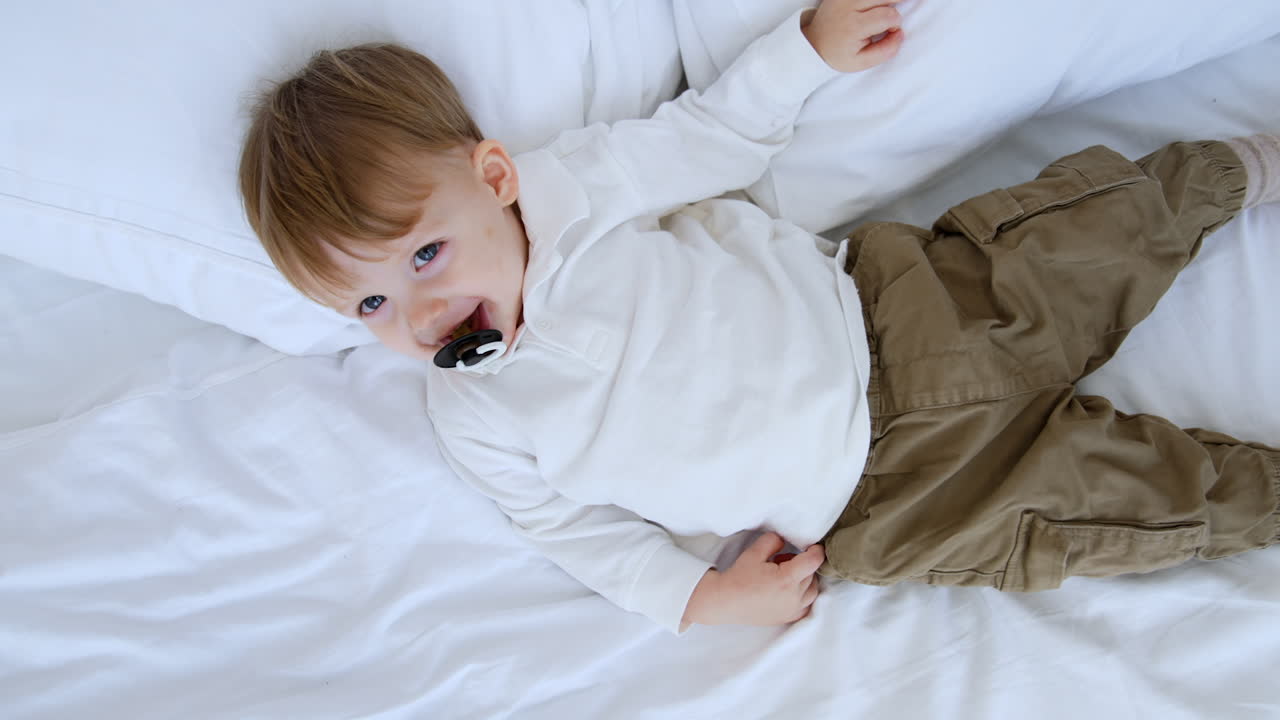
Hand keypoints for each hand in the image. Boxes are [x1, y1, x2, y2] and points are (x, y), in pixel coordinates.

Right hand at [682, 532, 823, 626]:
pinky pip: (807, 605)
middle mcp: (794, 597)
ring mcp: (792, 610)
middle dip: (802, 564)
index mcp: (787, 579)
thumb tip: (786, 540)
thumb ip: (774, 541)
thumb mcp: (754, 552)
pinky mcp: (788, 618)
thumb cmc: (739, 577)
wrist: (726, 602)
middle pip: (812, 574)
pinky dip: (803, 595)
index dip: (816, 551)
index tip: (812, 546)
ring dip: (805, 580)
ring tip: (785, 575)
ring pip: (812, 590)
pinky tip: (788, 590)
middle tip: (783, 559)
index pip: (813, 562)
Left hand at [802, 0, 905, 72]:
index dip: (895, 24)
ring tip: (884, 11)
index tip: (889, 31)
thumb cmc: (838, 53)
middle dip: (895, 5)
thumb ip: (885, 51)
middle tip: (890, 19)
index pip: (889, 16)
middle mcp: (848, 6)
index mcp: (854, 26)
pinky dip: (876, 0)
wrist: (814, 42)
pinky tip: (876, 6)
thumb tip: (901, 34)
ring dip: (886, 1)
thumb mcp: (861, 63)